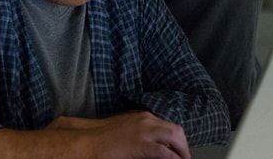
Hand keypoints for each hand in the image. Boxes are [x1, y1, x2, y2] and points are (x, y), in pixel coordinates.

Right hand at [74, 111, 189, 158]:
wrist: (87, 140)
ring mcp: (145, 131)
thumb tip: (149, 146)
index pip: (167, 126)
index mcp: (143, 117)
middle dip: (183, 146)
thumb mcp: (124, 131)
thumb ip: (139, 135)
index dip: (176, 140)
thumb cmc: (102, 138)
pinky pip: (165, 152)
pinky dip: (174, 158)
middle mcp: (147, 120)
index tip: (179, 151)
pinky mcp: (141, 144)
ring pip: (175, 137)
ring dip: (182, 151)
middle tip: (185, 158)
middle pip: (176, 131)